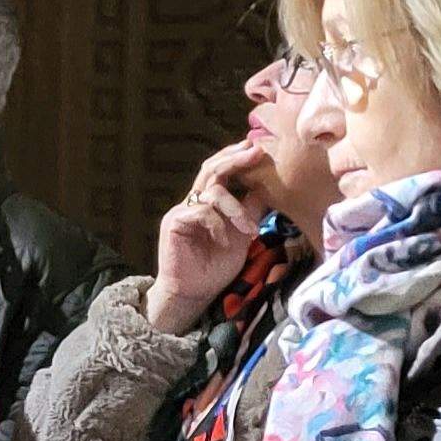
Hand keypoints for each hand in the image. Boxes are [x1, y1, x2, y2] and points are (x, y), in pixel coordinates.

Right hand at [142, 140, 268, 333]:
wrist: (193, 293)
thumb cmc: (216, 267)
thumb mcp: (242, 235)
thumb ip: (251, 211)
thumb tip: (267, 187)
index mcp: (209, 202)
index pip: (221, 171)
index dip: (236, 158)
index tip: (257, 147)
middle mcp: (194, 202)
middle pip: (211, 169)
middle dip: (235, 159)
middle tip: (255, 151)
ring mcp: (182, 211)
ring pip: (212, 192)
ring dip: (236, 208)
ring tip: (249, 230)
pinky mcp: (174, 223)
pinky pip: (201, 212)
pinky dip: (218, 225)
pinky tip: (224, 241)